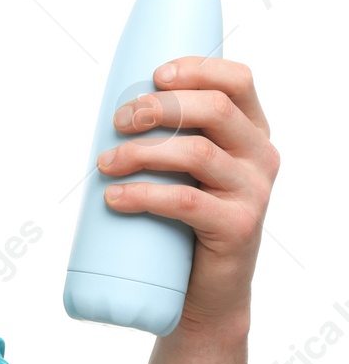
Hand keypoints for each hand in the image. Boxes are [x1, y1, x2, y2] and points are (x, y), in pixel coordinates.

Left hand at [95, 56, 279, 337]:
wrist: (202, 295)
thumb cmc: (179, 225)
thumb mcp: (177, 173)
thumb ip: (162, 140)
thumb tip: (105, 113)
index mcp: (249, 133)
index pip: (238, 82)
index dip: (198, 69)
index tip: (153, 76)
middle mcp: (260, 156)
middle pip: (214, 110)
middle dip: (159, 107)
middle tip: (117, 122)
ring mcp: (254, 192)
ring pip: (196, 153)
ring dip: (141, 152)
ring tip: (104, 163)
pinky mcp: (239, 227)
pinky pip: (187, 202)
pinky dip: (144, 195)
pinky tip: (114, 197)